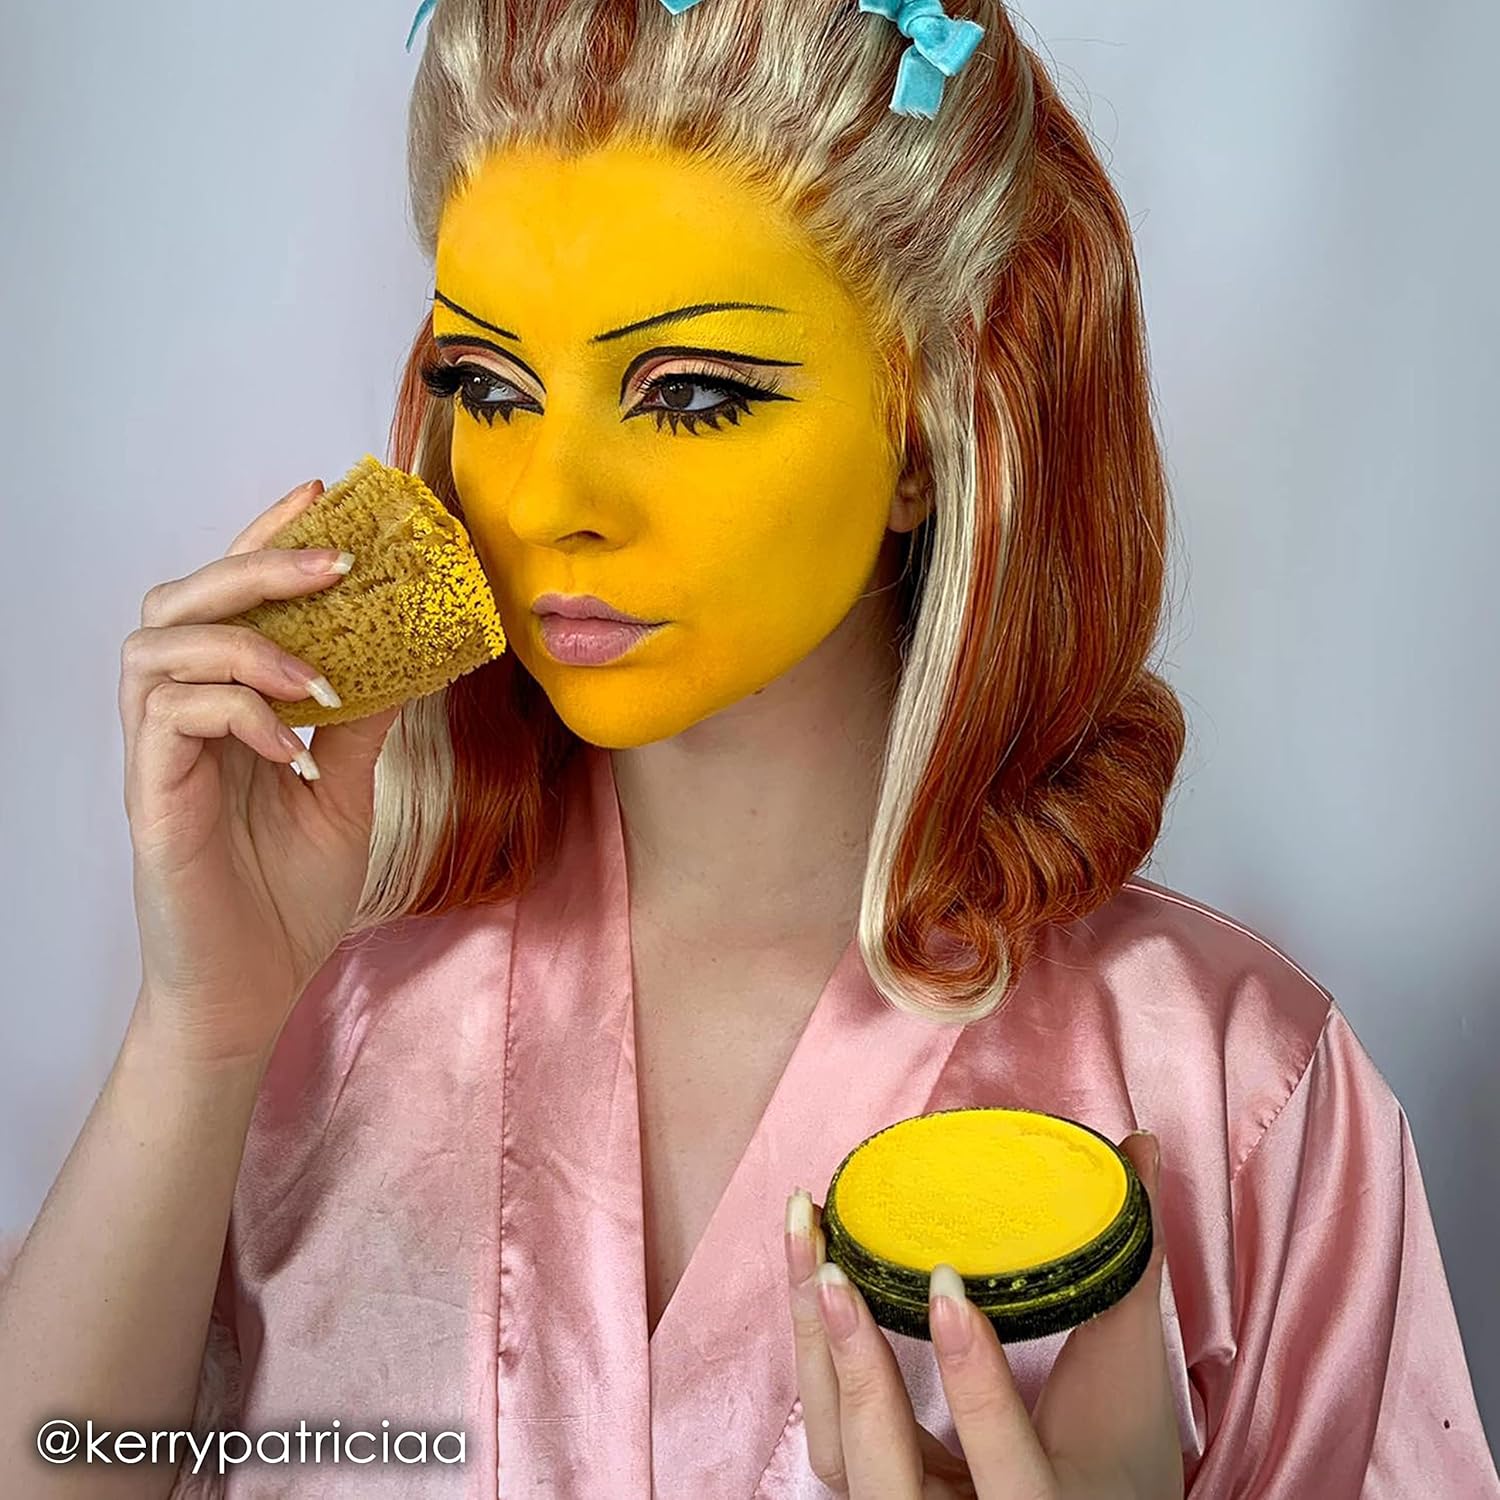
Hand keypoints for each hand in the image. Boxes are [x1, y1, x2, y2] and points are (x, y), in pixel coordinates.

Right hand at [122, 478, 401, 1065]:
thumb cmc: (289, 891)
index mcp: (225, 705)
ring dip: (248, 644)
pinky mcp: (152, 796)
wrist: (254, 988)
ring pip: (158, 646)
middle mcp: (180, 716)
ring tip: (318, 676)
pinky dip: (236, 711)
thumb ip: (363, 718)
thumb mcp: (347, 787)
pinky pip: (171, 717)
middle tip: (333, 562)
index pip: (230, 599)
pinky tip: (289, 743)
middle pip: (181, 600)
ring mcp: (159, 754)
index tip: (323, 495)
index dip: (267, 539)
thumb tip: (413, 651)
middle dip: (256, 565)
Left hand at [783, 1131, 1182, 1498]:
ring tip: (807, 1238)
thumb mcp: (1131, 1382)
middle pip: (882, 1473)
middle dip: (854, 1366)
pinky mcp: (874, 1482)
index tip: (947, 1285)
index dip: (971, 1382)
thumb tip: (1138, 1151)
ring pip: (837, 1447)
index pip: (1003, 1471)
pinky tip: (810, 1268)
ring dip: (814, 1341)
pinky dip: (815, 1346)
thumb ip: (1127, 1272)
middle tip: (832, 1270)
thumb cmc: (1119, 1458)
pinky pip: (831, 1424)